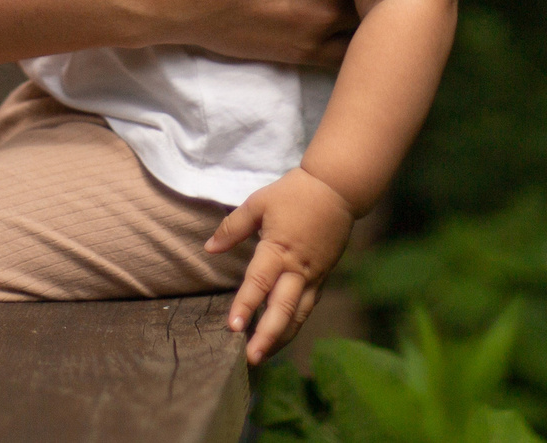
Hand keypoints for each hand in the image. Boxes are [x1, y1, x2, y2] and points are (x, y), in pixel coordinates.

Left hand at [206, 167, 353, 363]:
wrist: (337, 189)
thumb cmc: (294, 193)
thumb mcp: (259, 203)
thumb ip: (233, 227)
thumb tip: (209, 248)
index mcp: (279, 250)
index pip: (259, 283)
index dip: (245, 306)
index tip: (233, 327)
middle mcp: (298, 269)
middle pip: (283, 309)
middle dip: (267, 336)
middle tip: (252, 358)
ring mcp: (314, 275)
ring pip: (299, 314)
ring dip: (282, 337)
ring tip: (265, 355)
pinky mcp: (323, 276)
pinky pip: (309, 305)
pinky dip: (296, 322)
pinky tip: (284, 333)